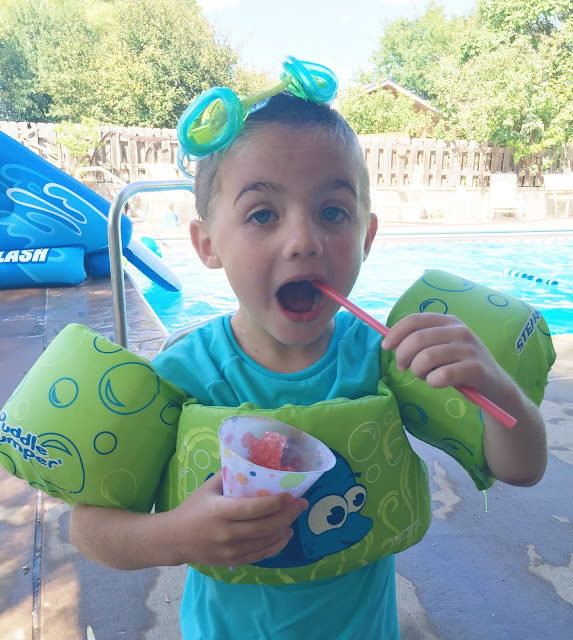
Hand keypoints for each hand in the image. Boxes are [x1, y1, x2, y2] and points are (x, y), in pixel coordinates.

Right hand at [164, 471, 307, 567]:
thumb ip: (230, 476)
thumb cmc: (193, 508)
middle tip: (302, 504)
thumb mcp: (208, 488)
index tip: (290, 495)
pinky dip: (277, 545)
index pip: (252, 509)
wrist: (173, 539)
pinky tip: (286, 534)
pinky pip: (261, 554)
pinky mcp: (233, 561)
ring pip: (265, 541)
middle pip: (264, 527)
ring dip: (285, 528)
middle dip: (287, 515)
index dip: (274, 503)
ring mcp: (230, 550)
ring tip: (296, 515)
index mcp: (220, 511)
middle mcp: (227, 533)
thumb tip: (253, 463)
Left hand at [381, 312, 504, 400]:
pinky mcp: (476, 369)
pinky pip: (441, 376)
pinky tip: (437, 382)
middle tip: (404, 368)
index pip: (414, 320)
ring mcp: (469, 349)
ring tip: (424, 375)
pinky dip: (432, 382)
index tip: (386, 347)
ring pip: (426, 358)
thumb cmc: (459, 365)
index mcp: (449, 321)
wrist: (495, 385)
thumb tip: (389, 341)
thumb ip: (421, 341)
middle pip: (417, 339)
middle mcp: (460, 331)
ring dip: (418, 371)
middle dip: (403, 356)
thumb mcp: (442, 346)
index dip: (395, 333)